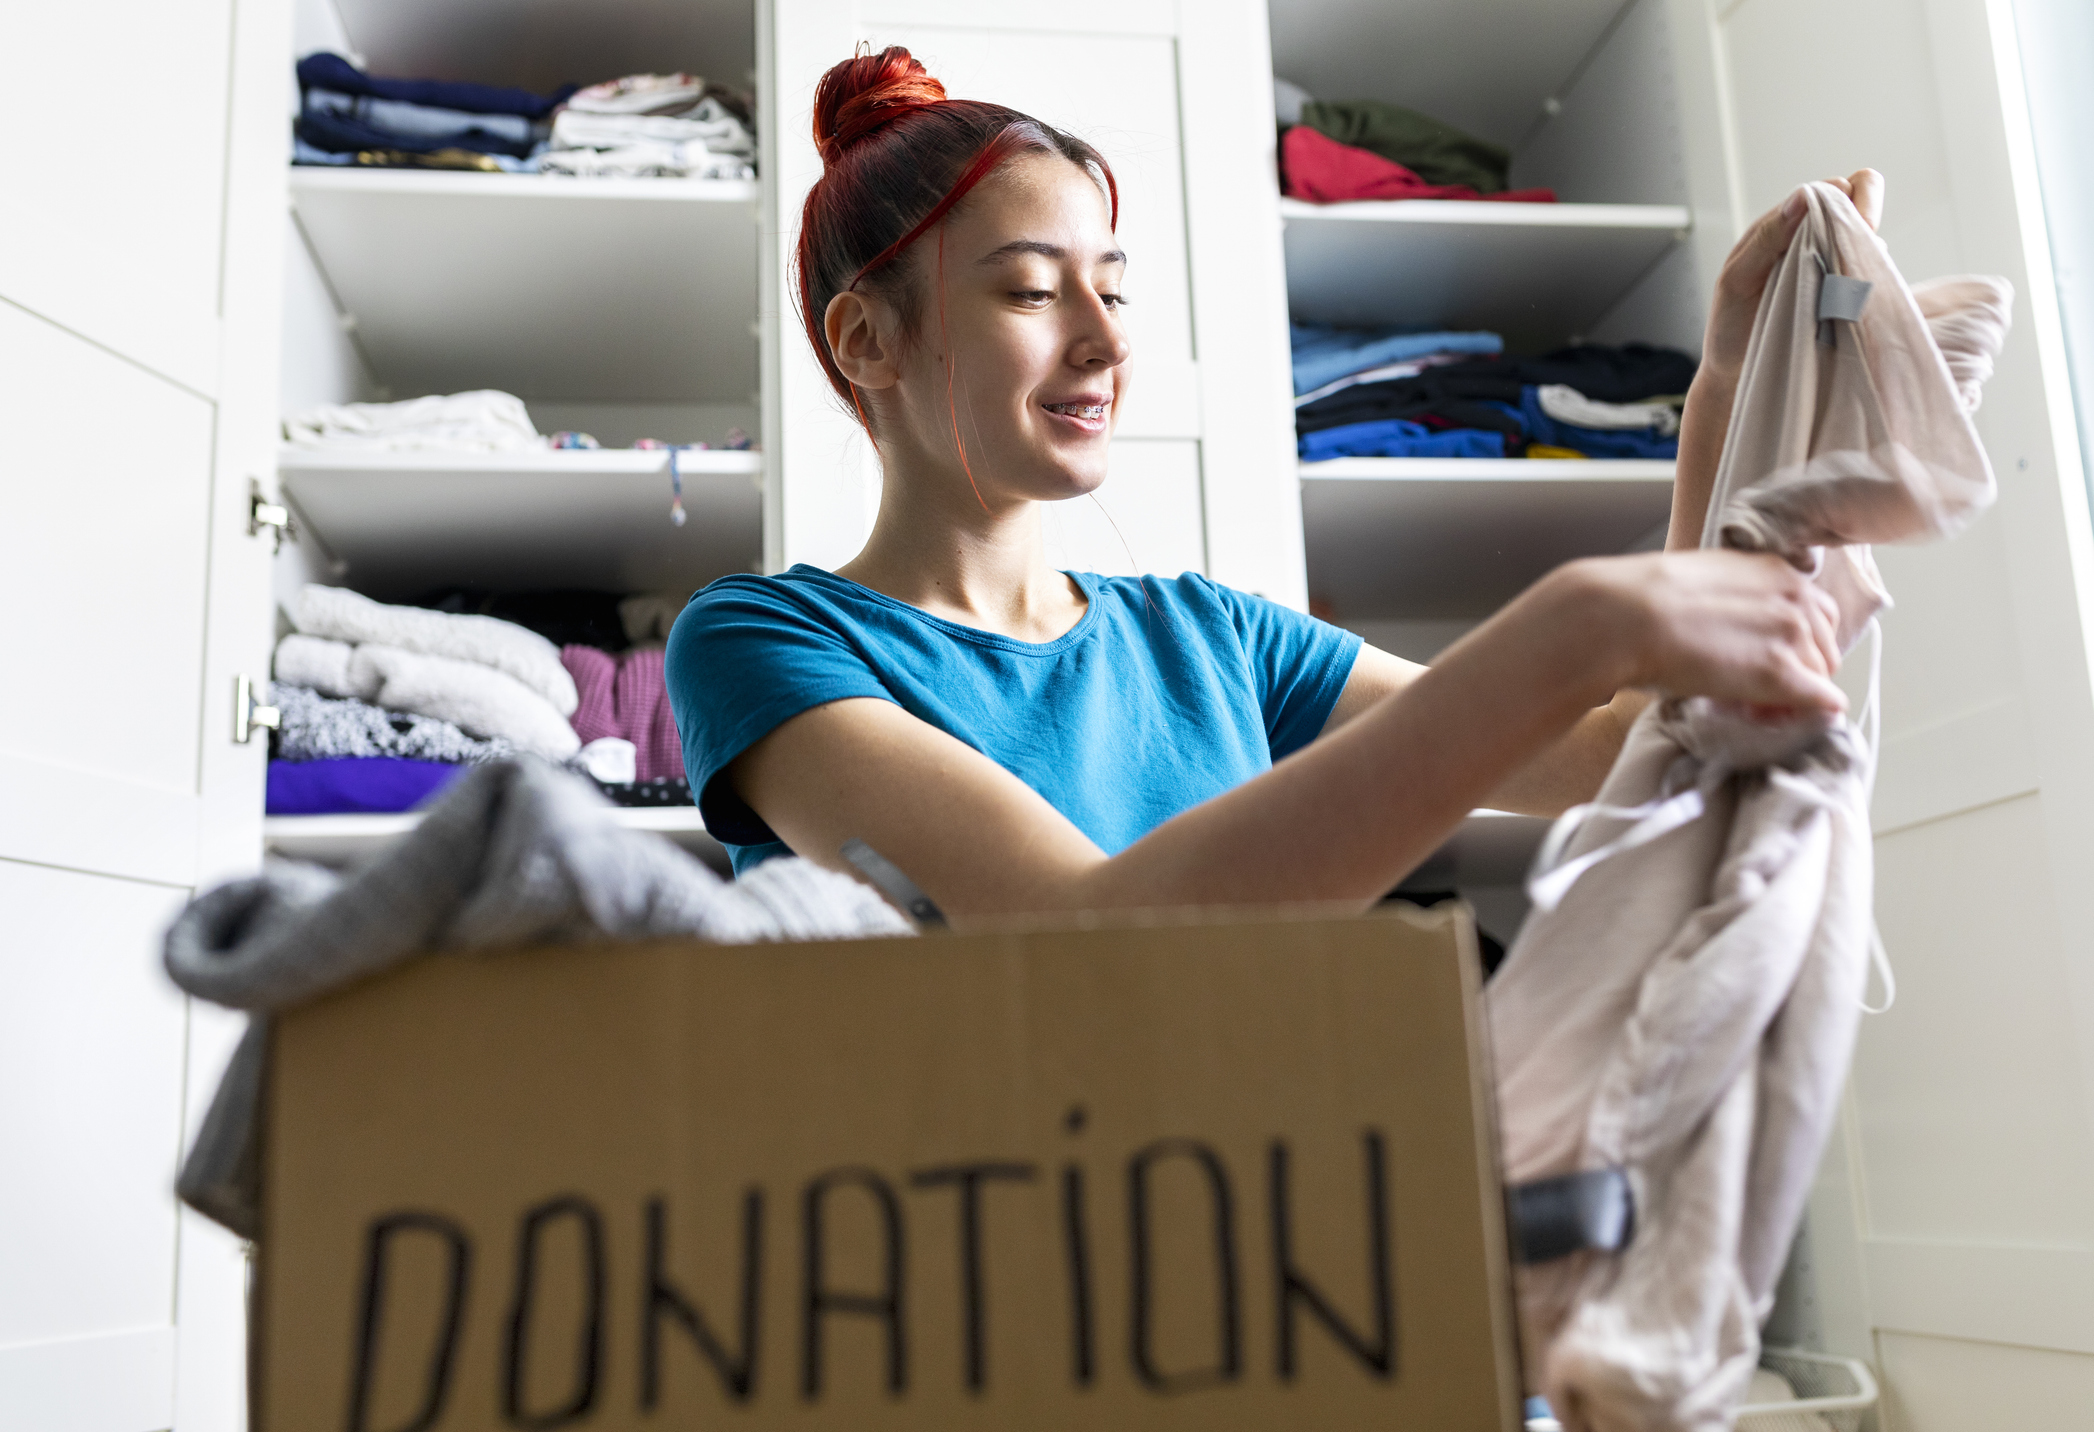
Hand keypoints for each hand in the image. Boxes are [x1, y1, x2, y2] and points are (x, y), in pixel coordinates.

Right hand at [1568, 550, 1846, 716]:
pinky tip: (1770, 715)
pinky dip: (1806, 714)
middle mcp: (1795, 600)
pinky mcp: (1782, 675)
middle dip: (1800, 670)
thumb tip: (1728, 622)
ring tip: (1748, 704)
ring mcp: (1793, 637)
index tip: (1769, 658)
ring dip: (1794, 695)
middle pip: (1824, 647)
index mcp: (1777, 572)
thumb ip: (1734, 596)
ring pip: (1821, 677)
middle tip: (1758, 689)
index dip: (1796, 642)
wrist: (1625, 617)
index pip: (1817, 613)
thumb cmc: (1642, 600)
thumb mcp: (1703, 579)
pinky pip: (1824, 702)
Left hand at [1699, 169, 1884, 386]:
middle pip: (1865, 202)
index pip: (1839, 187)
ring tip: (1833, 288)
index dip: (1847, 200)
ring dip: (1861, 255)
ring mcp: (1833, 263)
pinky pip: (1871, 275)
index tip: (1836, 229)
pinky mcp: (1845, 293)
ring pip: (1872, 239)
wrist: (1736, 370)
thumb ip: (1767, 236)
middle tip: (1843, 255)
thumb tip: (1803, 197)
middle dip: (1864, 220)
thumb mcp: (1737, 278)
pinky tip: (1843, 302)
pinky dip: (1865, 282)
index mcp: (1787, 224)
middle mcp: (1814, 236)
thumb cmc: (1730, 322)